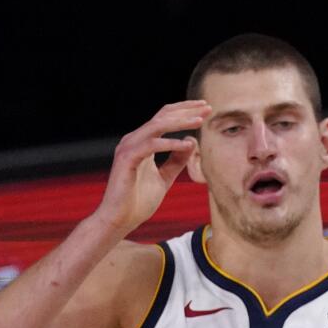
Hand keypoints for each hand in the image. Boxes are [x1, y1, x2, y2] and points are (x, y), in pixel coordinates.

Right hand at [94, 100, 209, 232]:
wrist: (120, 219)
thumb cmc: (139, 201)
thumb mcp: (165, 178)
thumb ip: (177, 161)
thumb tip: (191, 142)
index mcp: (142, 142)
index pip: (164, 118)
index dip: (185, 111)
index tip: (206, 109)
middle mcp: (134, 140)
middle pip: (162, 116)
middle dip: (186, 110)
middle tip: (207, 108)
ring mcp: (128, 148)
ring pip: (157, 126)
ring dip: (180, 122)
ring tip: (200, 122)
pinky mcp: (127, 159)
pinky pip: (151, 146)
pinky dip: (170, 144)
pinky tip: (187, 145)